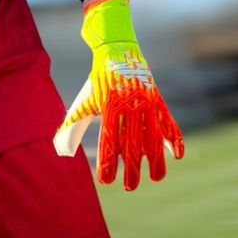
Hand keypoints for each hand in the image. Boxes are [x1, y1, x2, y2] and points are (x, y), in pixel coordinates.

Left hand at [53, 0, 184, 189]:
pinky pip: (168, 121)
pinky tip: (177, 155)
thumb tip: (60, 150)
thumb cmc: (97, 81)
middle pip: (131, 143)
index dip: (107, 162)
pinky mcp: (158, 98)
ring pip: (152, 136)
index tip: (105, 181)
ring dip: (155, 159)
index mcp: (107, 105)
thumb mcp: (83, 100)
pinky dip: (174, 138)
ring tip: (155, 178)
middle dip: (131, 168)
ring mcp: (145, 101)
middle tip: (130, 187)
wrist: (116, 49)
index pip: (107, 140)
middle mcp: (128, 104)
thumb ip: (73, 123)